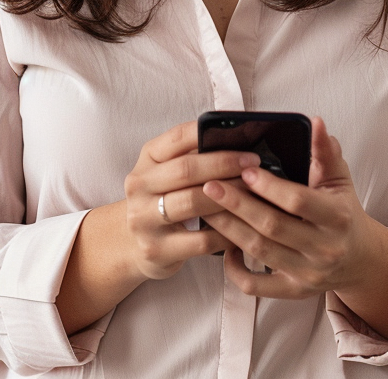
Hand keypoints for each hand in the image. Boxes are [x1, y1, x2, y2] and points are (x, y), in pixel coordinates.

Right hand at [122, 120, 259, 281]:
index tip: (243, 141)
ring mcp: (144, 219)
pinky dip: (226, 233)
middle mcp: (139, 186)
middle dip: (224, 165)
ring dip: (228, 197)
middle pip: (186, 170)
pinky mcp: (156, 250)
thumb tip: (238, 141)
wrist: (133, 243)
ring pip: (192, 203)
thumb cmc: (162, 198)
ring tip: (252, 193)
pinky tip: (244, 228)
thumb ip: (194, 155)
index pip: (178, 137)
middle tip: (253, 165)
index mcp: (147, 158)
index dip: (211, 137)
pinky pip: (200, 241)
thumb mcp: (167, 171)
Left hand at [201, 117, 387, 303]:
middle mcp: (324, 249)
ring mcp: (307, 274)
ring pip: (260, 252)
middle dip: (238, 204)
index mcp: (337, 217)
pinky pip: (257, 286)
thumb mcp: (339, 179)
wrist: (359, 259)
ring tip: (206, 207)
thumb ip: (325, 151)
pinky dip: (235, 269)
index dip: (270, 186)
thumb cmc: (343, 212)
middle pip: (272, 227)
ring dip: (229, 228)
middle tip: (210, 184)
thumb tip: (314, 122)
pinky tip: (222, 246)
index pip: (298, 201)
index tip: (245, 169)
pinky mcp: (293, 291)